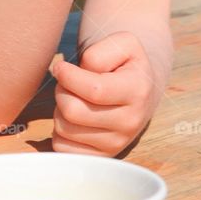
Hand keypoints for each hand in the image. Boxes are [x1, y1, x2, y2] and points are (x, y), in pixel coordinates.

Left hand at [51, 31, 161, 156]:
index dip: (67, 76)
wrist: (140, 90)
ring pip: (64, 129)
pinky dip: (60, 131)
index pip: (93, 90)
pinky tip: (73, 118)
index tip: (61, 67)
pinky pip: (62, 148)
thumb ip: (100, 52)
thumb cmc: (125, 63)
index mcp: (137, 91)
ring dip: (60, 110)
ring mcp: (117, 143)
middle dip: (61, 91)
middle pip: (73, 111)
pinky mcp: (102, 156)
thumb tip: (79, 73)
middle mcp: (130, 122)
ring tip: (73, 99)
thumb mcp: (122, 43)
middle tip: (67, 83)